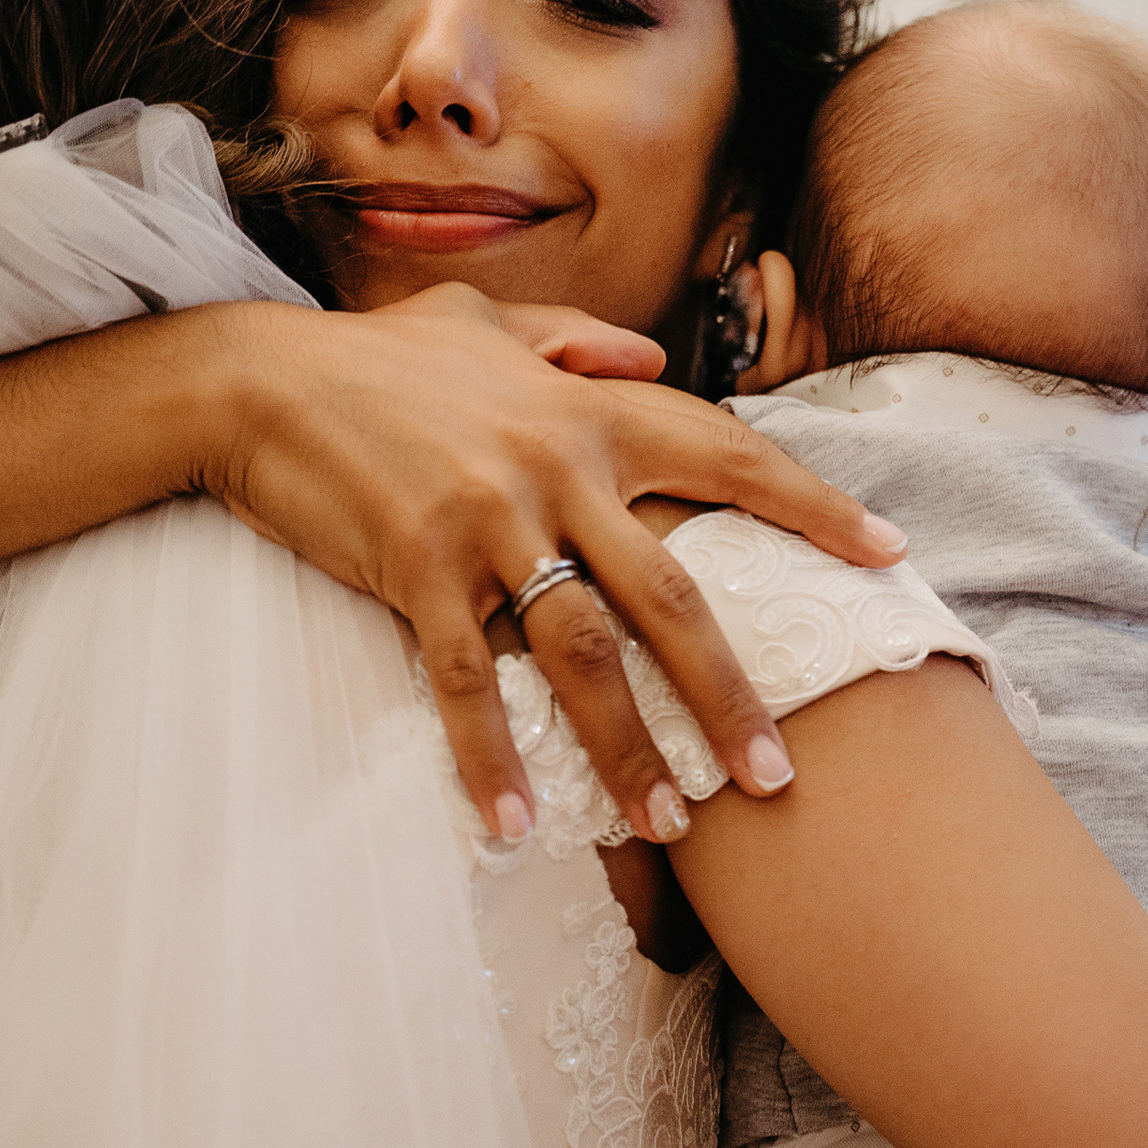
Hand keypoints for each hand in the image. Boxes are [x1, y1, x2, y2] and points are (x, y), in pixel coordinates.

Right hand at [192, 286, 907, 844]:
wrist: (258, 377)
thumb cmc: (379, 355)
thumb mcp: (489, 323)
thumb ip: (579, 342)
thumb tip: (652, 360)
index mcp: (590, 409)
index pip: (729, 455)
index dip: (814, 506)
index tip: (890, 556)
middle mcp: (557, 466)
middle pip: (672, 595)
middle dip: (732, 693)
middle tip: (781, 775)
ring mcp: (487, 520)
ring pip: (583, 653)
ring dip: (629, 748)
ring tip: (669, 823)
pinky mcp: (414, 567)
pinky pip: (467, 680)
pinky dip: (493, 754)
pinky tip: (515, 823)